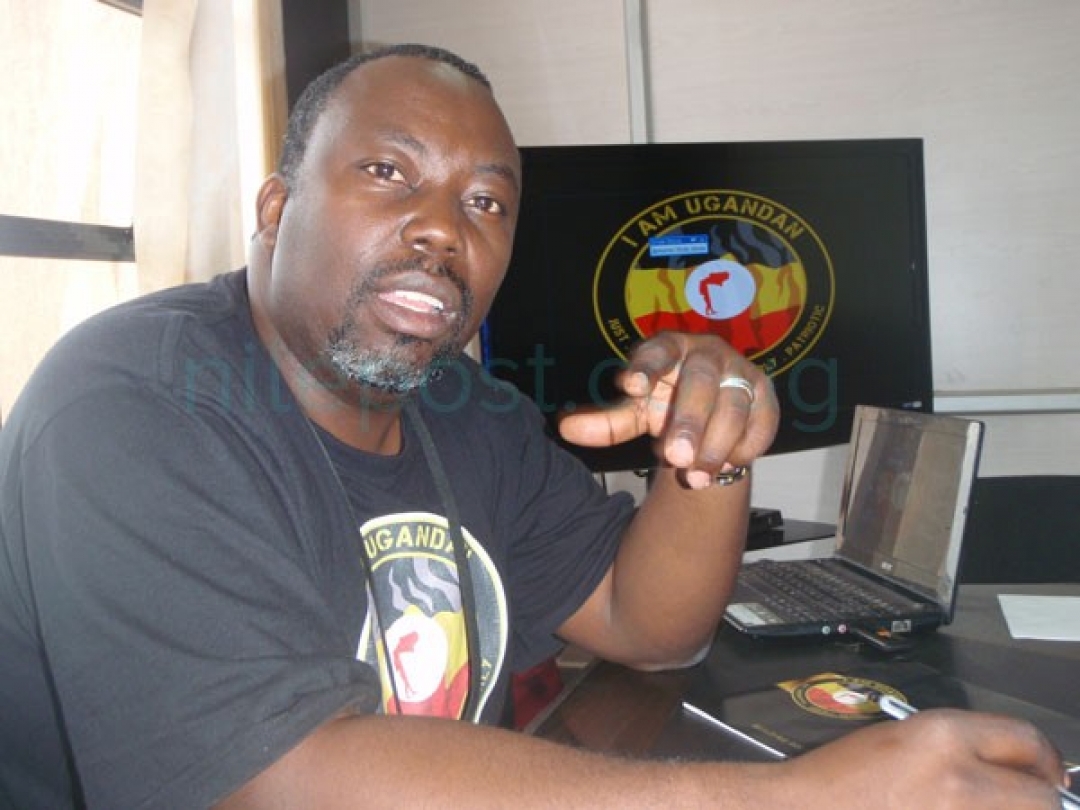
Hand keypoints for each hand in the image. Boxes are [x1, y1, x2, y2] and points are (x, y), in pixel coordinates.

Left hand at [557, 331, 778, 487]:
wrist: (709, 415)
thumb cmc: (666, 403)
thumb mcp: (635, 413)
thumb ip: (606, 422)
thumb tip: (563, 429)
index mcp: (669, 348)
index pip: (657, 351)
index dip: (646, 367)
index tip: (630, 386)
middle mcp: (707, 354)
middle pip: (700, 382)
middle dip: (689, 422)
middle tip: (674, 458)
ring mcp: (740, 372)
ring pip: (733, 407)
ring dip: (715, 445)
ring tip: (694, 476)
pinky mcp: (765, 397)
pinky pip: (761, 423)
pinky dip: (744, 448)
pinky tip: (725, 466)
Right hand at [783, 709, 1068, 809]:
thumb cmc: (841, 779)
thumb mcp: (905, 739)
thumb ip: (963, 748)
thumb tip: (1015, 769)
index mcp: (943, 735)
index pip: (1028, 742)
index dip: (1045, 761)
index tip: (1047, 775)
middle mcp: (958, 776)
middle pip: (1041, 796)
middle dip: (1039, 799)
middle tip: (1026, 801)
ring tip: (979, 806)